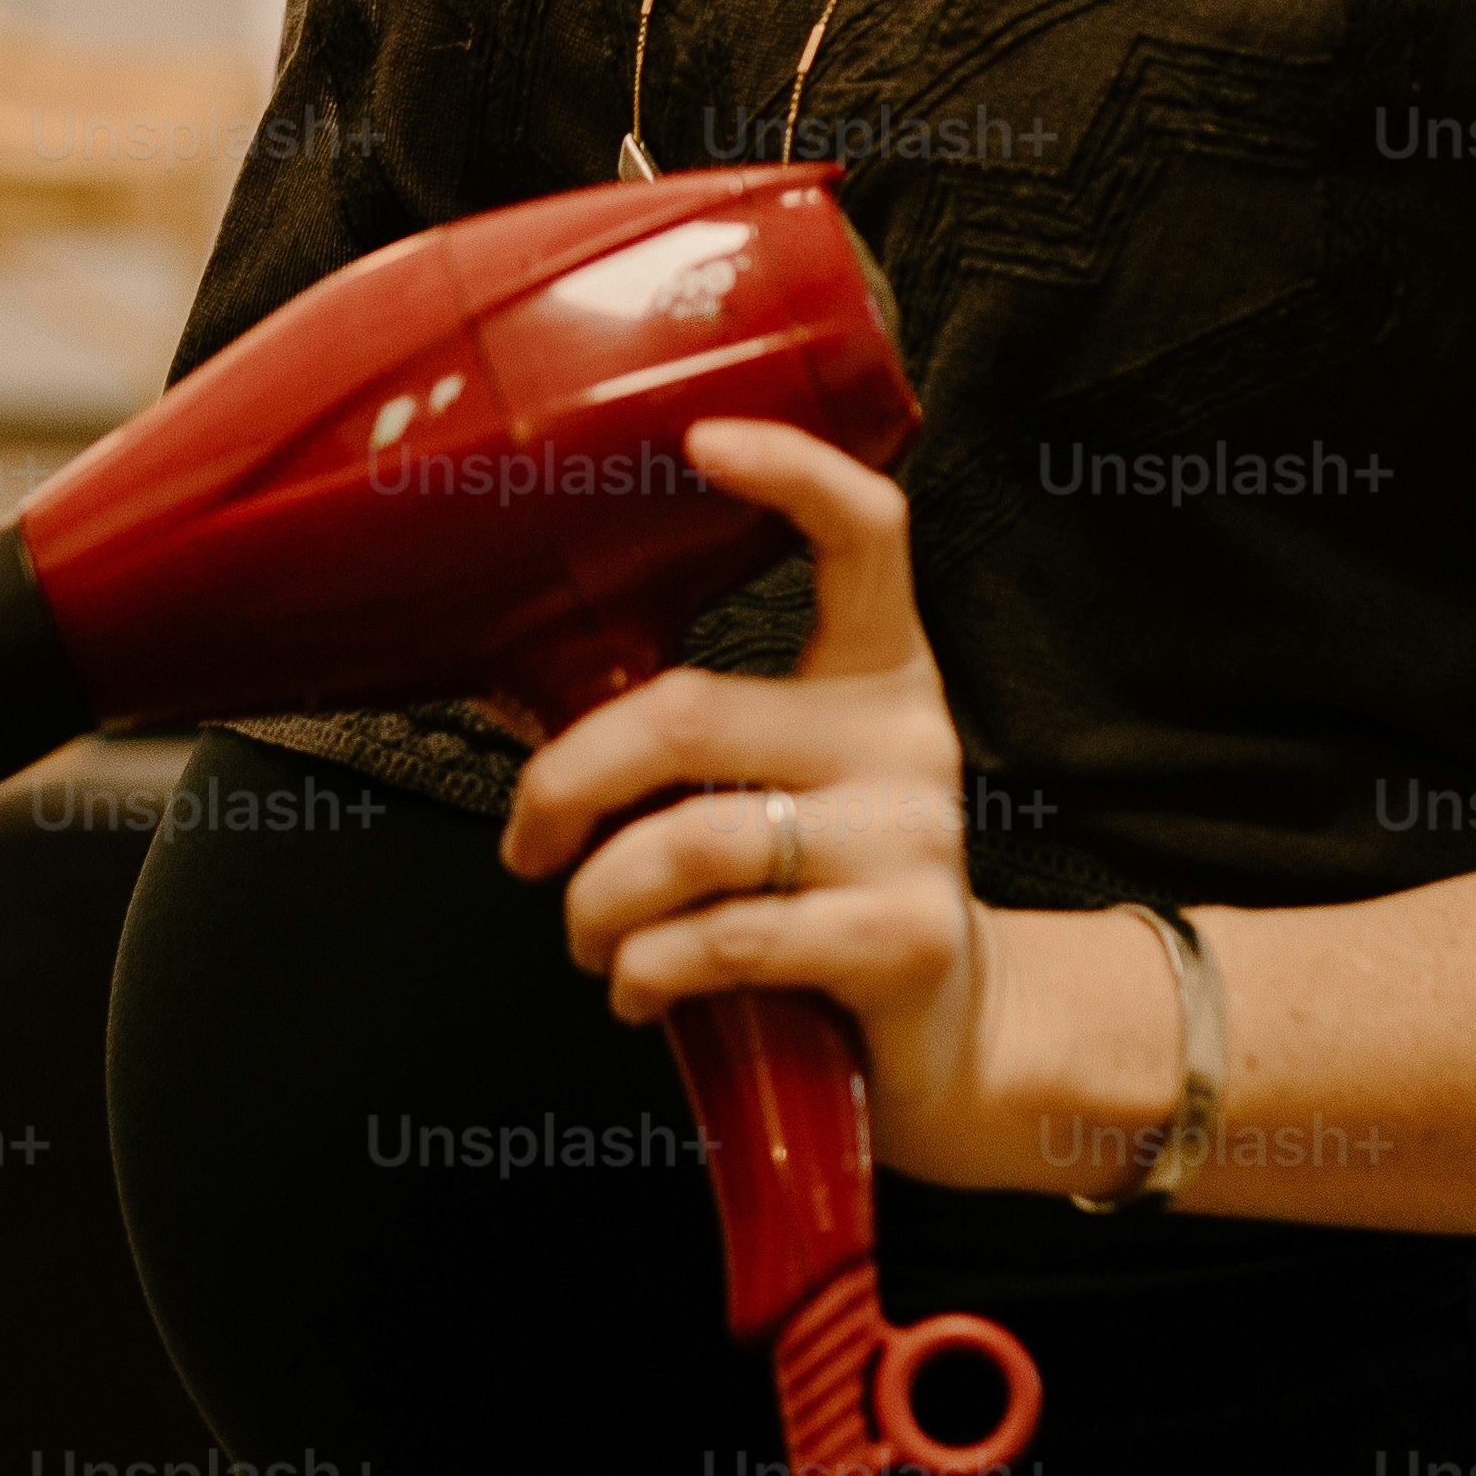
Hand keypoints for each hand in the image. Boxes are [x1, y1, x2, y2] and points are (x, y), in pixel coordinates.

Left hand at [496, 421, 1000, 1168]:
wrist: (956, 1035)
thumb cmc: (829, 895)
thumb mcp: (784, 789)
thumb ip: (691, 741)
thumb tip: (520, 700)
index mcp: (878, 672)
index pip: (864, 533)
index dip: (790, 472)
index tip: (699, 440)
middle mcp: (904, 737)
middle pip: (690, 712)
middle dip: (567, 783)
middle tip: (528, 845)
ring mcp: (913, 838)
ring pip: (692, 839)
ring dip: (599, 903)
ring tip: (589, 937)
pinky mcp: (904, 938)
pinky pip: (727, 939)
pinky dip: (647, 971)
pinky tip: (638, 989)